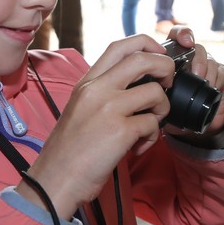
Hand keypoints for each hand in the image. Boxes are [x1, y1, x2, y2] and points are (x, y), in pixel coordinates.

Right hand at [21, 35, 178, 214]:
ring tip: (150, 125)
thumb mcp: (80, 109)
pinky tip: (138, 148)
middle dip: (165, 68)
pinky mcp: (120, 131)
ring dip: (162, 110)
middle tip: (167, 85)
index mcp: (87, 82)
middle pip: (143, 59)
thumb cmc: (69, 151)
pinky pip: (153, 124)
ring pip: (155, 93)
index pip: (120, 46)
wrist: (55, 179)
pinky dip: (152, 138)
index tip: (159, 56)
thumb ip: (103, 92)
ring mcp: (109, 109)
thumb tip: (139, 85)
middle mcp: (97, 89)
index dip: (147, 44)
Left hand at [161, 26, 223, 144]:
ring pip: (208, 58)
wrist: (193, 125)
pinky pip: (221, 71)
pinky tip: (211, 87)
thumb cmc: (173, 110)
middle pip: (196, 46)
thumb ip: (152, 90)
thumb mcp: (159, 99)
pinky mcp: (220, 76)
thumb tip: (145, 86)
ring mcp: (206, 66)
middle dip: (197, 58)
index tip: (186, 42)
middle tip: (195, 73)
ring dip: (206, 70)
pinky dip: (215, 79)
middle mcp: (191, 59)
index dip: (182, 34)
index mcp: (174, 59)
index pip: (177, 36)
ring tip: (202, 82)